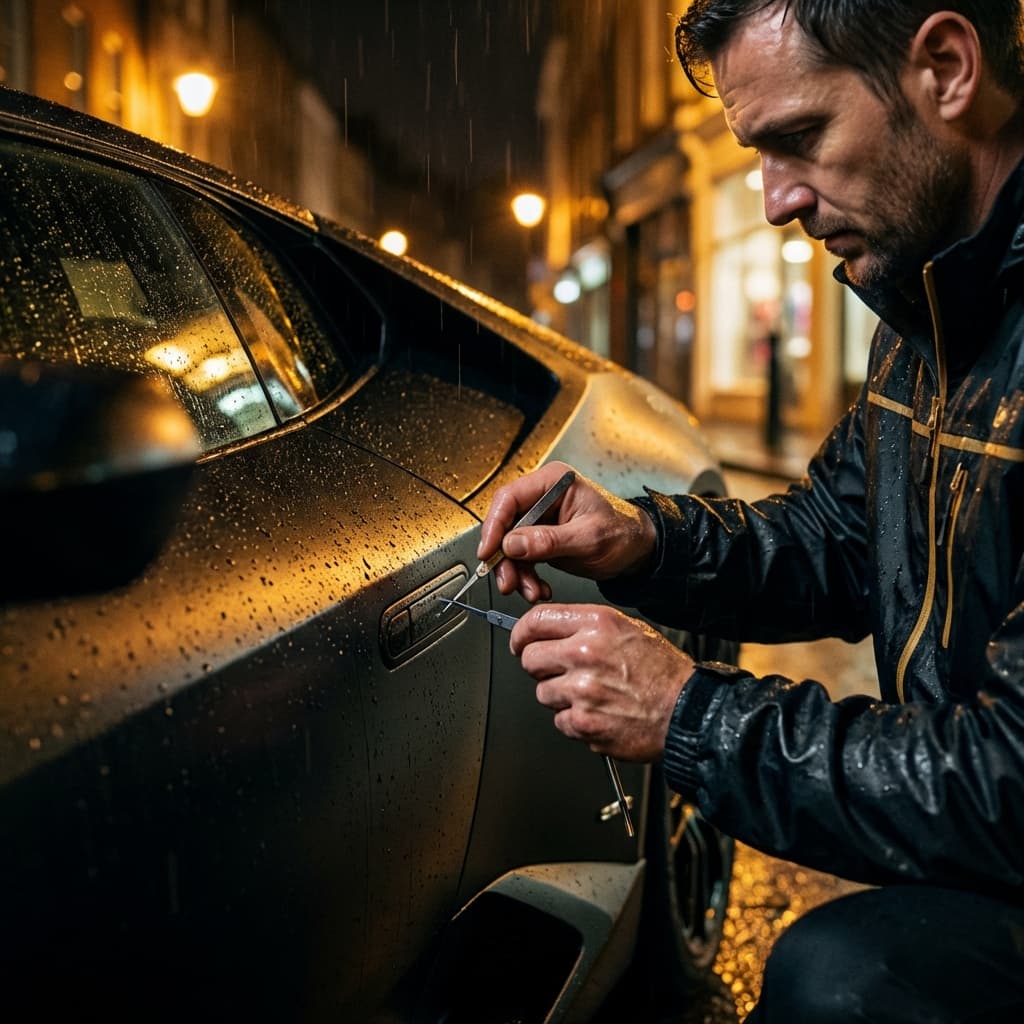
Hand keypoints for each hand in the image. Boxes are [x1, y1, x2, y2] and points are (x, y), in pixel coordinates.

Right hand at [478, 461, 656, 601]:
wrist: (637, 550)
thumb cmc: (623, 532)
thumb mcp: (589, 537)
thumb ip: (550, 540)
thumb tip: (513, 543)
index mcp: (553, 483)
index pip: (510, 498)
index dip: (494, 525)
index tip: (489, 551)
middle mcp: (542, 499)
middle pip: (505, 525)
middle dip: (505, 558)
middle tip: (508, 581)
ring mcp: (540, 520)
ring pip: (510, 546)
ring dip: (516, 573)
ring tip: (531, 591)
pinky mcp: (541, 540)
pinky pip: (522, 559)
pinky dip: (527, 577)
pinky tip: (539, 588)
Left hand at [509, 603, 695, 761]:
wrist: (687, 711)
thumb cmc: (663, 673)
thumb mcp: (628, 629)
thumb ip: (586, 627)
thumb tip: (552, 632)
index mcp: (596, 624)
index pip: (536, 620)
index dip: (521, 634)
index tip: (520, 642)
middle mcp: (585, 652)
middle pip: (530, 658)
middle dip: (540, 668)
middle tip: (560, 673)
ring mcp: (581, 690)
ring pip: (542, 692)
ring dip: (560, 697)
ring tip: (592, 696)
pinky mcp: (582, 722)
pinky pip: (559, 721)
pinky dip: (575, 722)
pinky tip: (599, 714)